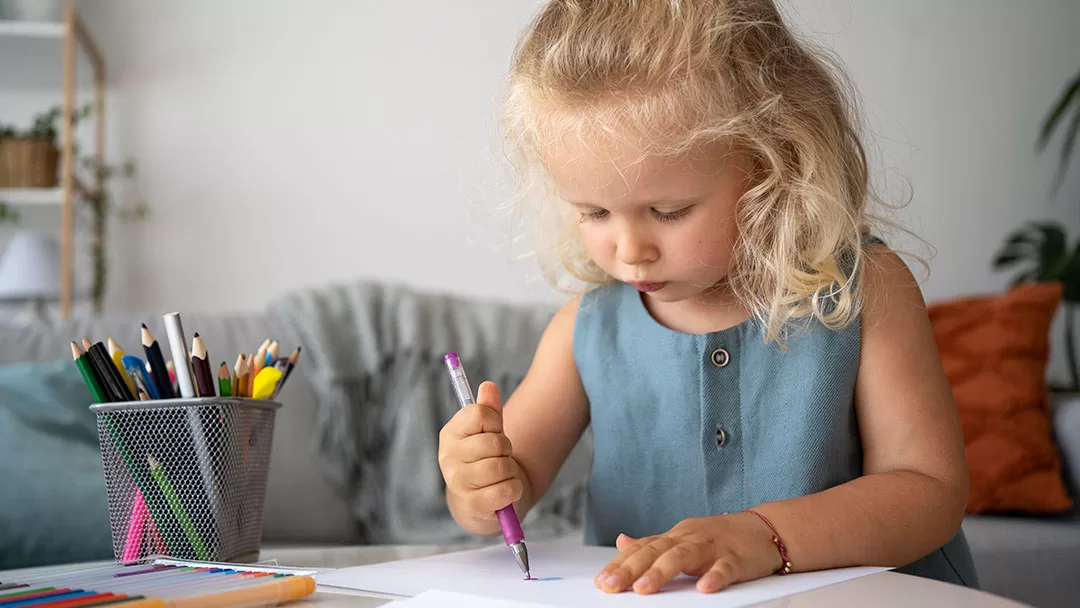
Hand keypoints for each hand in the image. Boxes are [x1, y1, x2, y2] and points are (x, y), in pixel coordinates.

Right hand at [438, 381, 524, 533]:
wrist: (481, 503)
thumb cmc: (484, 460)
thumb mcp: (487, 432)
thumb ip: (489, 409)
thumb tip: (488, 386)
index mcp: (450, 434)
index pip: (479, 414)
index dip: (494, 422)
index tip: (491, 432)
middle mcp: (448, 457)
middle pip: (494, 441)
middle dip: (505, 449)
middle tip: (498, 457)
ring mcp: (458, 482)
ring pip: (501, 466)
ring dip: (510, 471)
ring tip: (501, 475)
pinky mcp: (472, 505)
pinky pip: (506, 490)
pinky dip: (514, 490)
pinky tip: (505, 491)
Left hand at [594, 513, 783, 593]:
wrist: (765, 529)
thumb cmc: (719, 538)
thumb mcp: (683, 538)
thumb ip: (653, 544)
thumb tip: (621, 541)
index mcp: (675, 536)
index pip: (642, 549)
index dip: (620, 564)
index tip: (601, 582)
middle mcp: (689, 538)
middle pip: (656, 551)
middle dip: (630, 569)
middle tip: (611, 586)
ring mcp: (712, 547)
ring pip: (683, 556)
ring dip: (662, 572)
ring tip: (643, 589)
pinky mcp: (736, 559)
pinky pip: (725, 568)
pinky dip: (714, 577)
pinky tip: (704, 589)